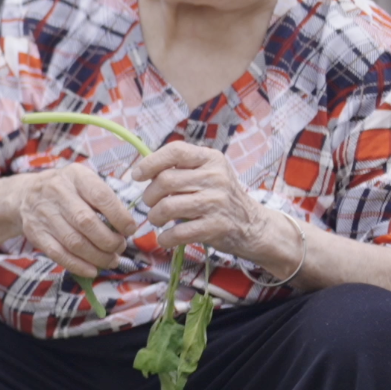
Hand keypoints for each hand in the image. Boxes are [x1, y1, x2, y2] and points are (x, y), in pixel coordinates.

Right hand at [16, 163, 137, 279]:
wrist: (26, 194)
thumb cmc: (67, 190)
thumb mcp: (84, 181)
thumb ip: (104, 199)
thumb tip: (126, 227)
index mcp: (75, 176)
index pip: (101, 197)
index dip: (120, 217)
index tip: (130, 230)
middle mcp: (57, 192)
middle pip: (86, 222)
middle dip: (109, 241)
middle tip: (120, 247)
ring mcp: (44, 214)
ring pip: (74, 242)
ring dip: (97, 256)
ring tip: (111, 260)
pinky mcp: (35, 233)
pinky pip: (58, 254)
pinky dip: (78, 266)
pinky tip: (92, 270)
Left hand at [134, 142, 289, 266]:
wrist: (253, 226)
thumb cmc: (221, 197)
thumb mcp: (210, 173)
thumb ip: (183, 168)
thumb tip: (143, 170)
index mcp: (211, 159)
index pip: (175, 151)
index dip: (150, 162)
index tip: (137, 175)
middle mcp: (215, 177)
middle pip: (165, 181)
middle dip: (149, 196)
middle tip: (151, 204)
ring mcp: (216, 202)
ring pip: (167, 206)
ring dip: (154, 216)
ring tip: (158, 219)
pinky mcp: (216, 227)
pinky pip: (178, 232)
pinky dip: (165, 238)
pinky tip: (166, 238)